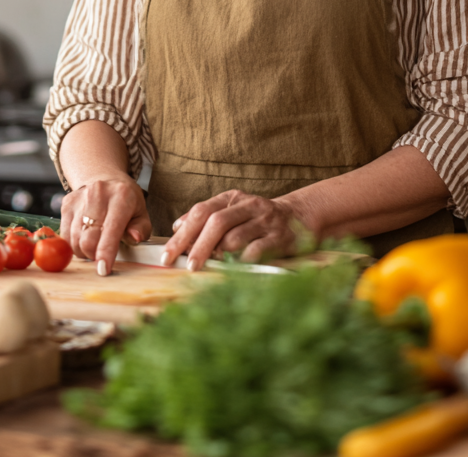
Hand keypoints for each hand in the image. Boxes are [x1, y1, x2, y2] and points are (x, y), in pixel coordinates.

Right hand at [59, 174, 150, 275]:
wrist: (104, 178)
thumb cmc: (125, 200)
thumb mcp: (141, 212)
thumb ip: (141, 228)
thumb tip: (135, 237)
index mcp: (121, 196)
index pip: (111, 230)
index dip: (106, 253)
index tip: (104, 270)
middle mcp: (98, 193)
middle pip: (88, 240)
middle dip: (94, 255)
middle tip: (102, 255)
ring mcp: (79, 197)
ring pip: (74, 240)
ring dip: (84, 250)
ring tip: (95, 243)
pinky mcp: (66, 204)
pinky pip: (65, 236)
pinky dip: (74, 243)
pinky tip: (84, 236)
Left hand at [160, 190, 310, 270]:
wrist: (299, 216)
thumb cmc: (257, 219)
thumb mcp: (231, 211)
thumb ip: (206, 217)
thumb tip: (177, 226)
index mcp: (231, 198)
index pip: (201, 211)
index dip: (183, 233)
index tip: (168, 254)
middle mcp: (248, 205)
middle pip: (216, 223)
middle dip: (198, 247)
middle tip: (187, 267)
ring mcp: (265, 220)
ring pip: (235, 237)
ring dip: (220, 254)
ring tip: (212, 266)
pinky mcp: (280, 237)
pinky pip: (256, 251)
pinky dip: (242, 261)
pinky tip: (235, 268)